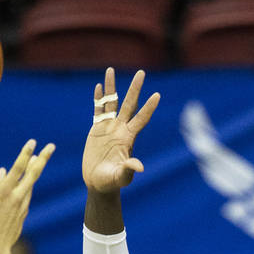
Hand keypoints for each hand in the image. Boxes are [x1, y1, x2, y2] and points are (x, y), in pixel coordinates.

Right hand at [0, 139, 54, 253]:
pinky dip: (26, 185)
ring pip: (31, 183)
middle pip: (33, 173)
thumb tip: (3, 171)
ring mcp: (23, 204)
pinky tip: (26, 179)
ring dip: (35, 169)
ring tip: (39, 157)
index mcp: (3, 191)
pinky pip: (26, 194)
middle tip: (51, 146)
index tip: (32, 142)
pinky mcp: (25, 212)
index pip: (18, 168)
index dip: (26, 153)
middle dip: (43, 158)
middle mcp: (16, 196)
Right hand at [82, 67, 159, 193]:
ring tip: (110, 69)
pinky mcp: (96, 129)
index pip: (141, 119)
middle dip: (135, 89)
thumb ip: (129, 170)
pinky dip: (98, 99)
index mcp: (128, 138)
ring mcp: (108, 128)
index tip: (157, 94)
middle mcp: (120, 129)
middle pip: (129, 104)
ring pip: (111, 102)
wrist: (98, 183)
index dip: (148, 108)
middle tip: (142, 72)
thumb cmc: (112, 182)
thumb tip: (140, 166)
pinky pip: (98, 110)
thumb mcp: (121, 177)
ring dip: (111, 87)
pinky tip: (99, 86)